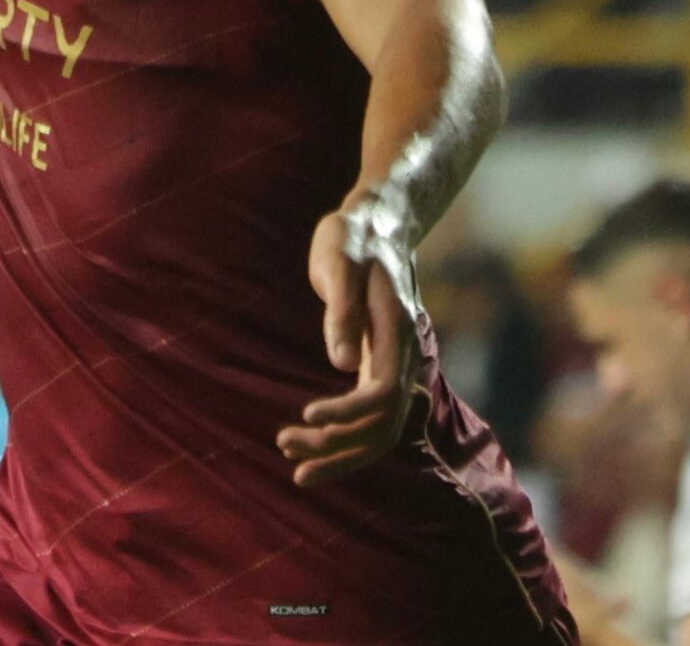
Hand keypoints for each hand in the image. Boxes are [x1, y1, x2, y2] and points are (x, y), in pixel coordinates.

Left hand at [279, 195, 426, 486]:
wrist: (377, 225)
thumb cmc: (352, 239)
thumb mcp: (338, 263)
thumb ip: (341, 311)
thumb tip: (342, 363)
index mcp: (395, 332)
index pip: (382, 393)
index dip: (347, 413)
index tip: (307, 416)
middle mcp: (402, 356)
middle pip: (383, 425)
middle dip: (340, 448)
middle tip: (288, 455)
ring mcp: (394, 364)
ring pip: (379, 428)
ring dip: (341, 451)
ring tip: (294, 464)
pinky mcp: (380, 364)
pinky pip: (370, 415)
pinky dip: (345, 434)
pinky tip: (316, 444)